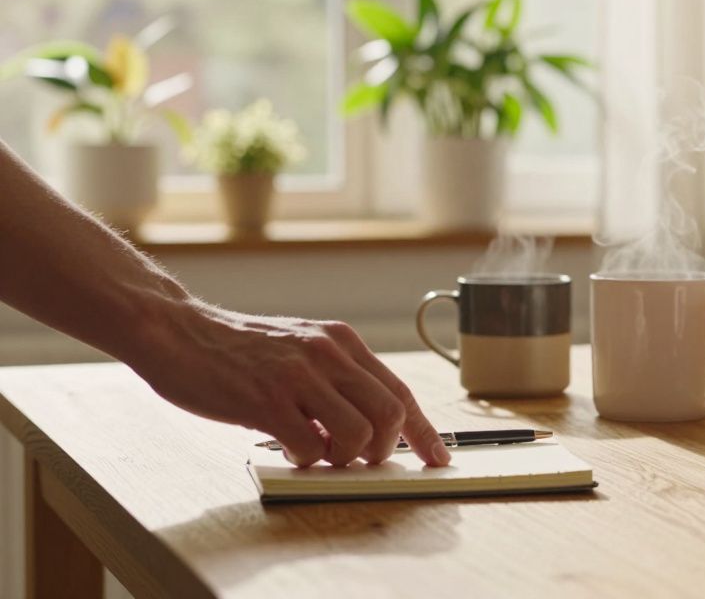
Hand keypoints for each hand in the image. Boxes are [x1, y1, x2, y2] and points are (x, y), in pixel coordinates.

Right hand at [131, 300, 450, 467]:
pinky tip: (289, 447)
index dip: (424, 432)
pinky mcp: (266, 399)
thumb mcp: (302, 348)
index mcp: (342, 342)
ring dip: (344, 458)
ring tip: (317, 451)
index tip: (439, 458)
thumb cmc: (239, 350)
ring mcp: (299, 375)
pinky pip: (309, 446)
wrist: (178, 332)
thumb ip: (336, 379)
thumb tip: (369, 426)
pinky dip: (306, 459)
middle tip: (358, 458)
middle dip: (383, 449)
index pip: (400, 392)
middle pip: (391, 414)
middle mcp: (328, 353)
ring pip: (359, 434)